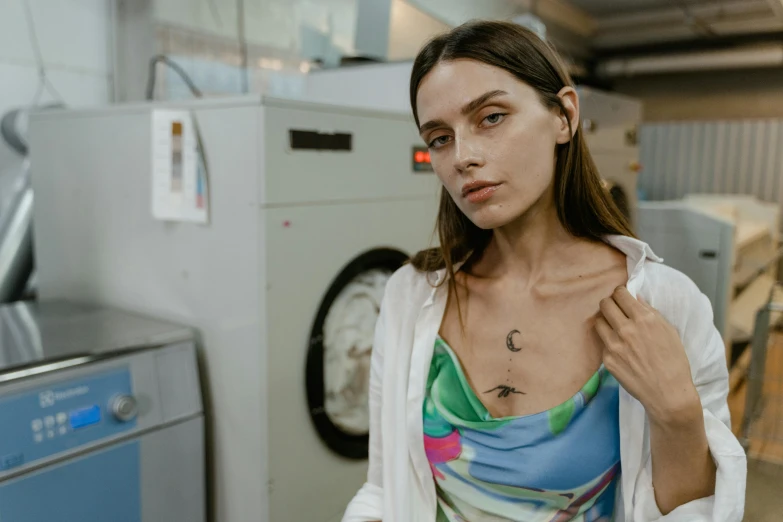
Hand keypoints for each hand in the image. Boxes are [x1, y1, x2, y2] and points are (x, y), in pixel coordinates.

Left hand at [595, 287, 699, 423]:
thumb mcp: (669, 331)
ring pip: (598, 321)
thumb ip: (650, 312)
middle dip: (610, 304)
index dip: (620, 293)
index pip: (620, 294)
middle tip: (615, 310)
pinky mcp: (607, 359)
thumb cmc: (674, 361)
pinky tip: (620, 348)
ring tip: (615, 328)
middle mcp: (626, 329)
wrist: (668, 393)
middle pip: (605, 304)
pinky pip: (602, 343)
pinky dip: (609, 342)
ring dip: (606, 322)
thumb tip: (635, 298)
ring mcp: (614, 345)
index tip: (621, 297)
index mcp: (644, 319)